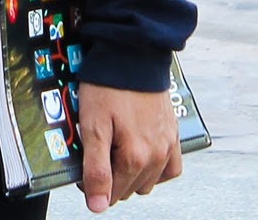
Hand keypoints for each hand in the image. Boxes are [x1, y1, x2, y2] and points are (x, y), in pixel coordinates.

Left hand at [75, 82, 181, 210]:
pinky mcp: (173, 134)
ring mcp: (167, 146)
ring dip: (131, 173)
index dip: (92, 182)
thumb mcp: (92, 126)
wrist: (132, 53)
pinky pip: (170, 168)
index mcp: (135, 158)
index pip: (111, 193)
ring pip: (148, 181)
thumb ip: (96, 169)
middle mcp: (156, 157)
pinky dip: (156, 168)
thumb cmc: (108, 85)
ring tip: (116, 147)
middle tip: (98, 149)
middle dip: (111, 175)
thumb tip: (98, 206)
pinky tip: (142, 155)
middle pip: (128, 188)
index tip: (84, 162)